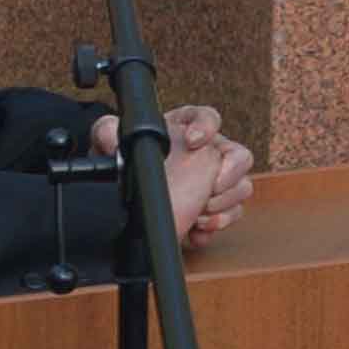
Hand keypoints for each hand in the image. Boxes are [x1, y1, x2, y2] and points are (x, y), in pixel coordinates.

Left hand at [93, 105, 256, 251]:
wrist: (124, 201)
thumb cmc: (123, 163)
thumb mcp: (109, 144)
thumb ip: (107, 132)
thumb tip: (112, 137)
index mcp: (186, 129)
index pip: (209, 118)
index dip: (207, 127)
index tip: (194, 141)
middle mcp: (207, 152)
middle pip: (240, 156)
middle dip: (228, 175)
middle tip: (210, 187)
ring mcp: (215, 181)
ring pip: (241, 187)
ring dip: (222, 203)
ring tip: (198, 214)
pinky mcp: (214, 208)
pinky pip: (232, 214)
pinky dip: (215, 225)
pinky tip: (195, 230)